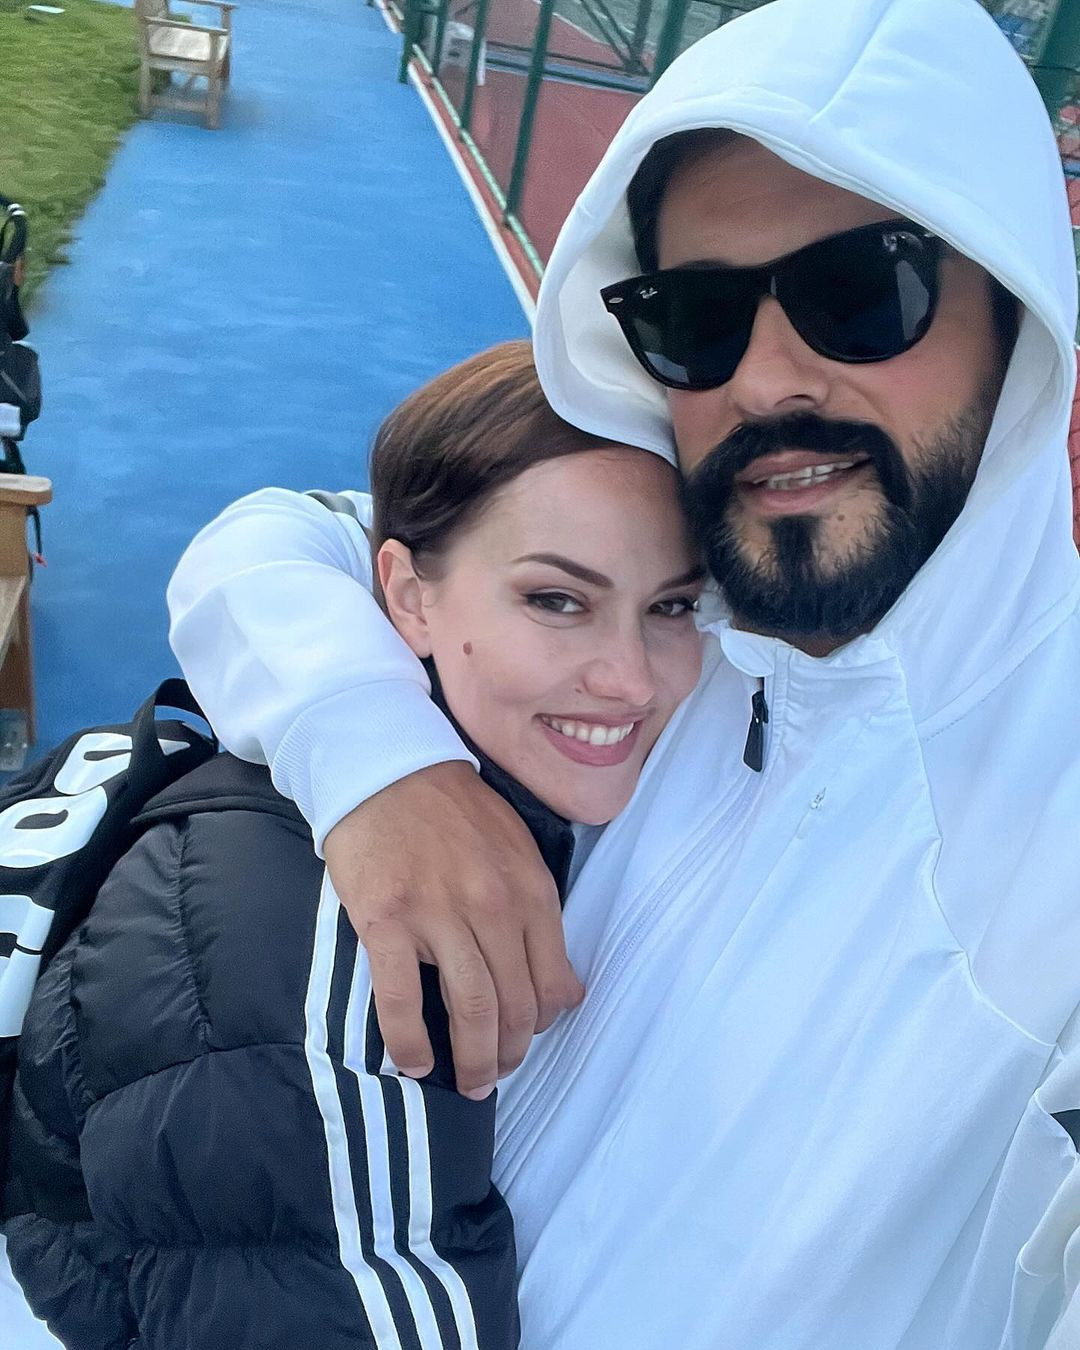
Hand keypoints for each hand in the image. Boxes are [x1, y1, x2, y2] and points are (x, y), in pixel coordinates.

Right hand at [324, 762, 584, 1098]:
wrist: (386, 771)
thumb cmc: (454, 813)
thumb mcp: (517, 852)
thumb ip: (540, 917)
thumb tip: (566, 993)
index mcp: (530, 890)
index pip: (552, 982)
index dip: (543, 1025)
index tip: (527, 1039)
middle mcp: (493, 905)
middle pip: (514, 1005)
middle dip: (510, 1053)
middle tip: (496, 1075)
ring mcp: (439, 914)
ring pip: (470, 1008)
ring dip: (474, 1060)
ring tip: (469, 1083)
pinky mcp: (387, 921)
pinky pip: (402, 1000)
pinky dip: (410, 1042)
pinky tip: (415, 1064)